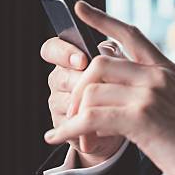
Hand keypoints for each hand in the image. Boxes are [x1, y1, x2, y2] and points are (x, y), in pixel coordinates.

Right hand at [40, 36, 125, 166]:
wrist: (123, 118)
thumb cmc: (121, 84)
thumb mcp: (120, 64)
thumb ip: (111, 54)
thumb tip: (107, 51)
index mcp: (69, 59)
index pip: (51, 49)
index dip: (62, 52)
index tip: (83, 60)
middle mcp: (60, 79)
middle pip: (58, 77)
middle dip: (80, 82)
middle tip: (99, 86)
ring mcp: (58, 102)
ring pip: (64, 102)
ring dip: (86, 104)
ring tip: (107, 105)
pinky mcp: (62, 125)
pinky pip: (70, 123)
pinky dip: (87, 123)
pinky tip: (101, 121)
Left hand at [43, 1, 174, 174]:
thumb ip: (152, 87)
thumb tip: (116, 86)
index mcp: (166, 69)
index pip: (130, 35)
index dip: (102, 19)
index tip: (79, 7)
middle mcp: (157, 75)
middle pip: (100, 62)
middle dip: (77, 86)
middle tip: (70, 110)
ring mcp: (150, 94)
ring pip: (92, 90)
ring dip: (72, 114)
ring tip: (70, 132)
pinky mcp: (141, 117)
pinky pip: (91, 116)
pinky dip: (69, 128)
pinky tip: (59, 137)